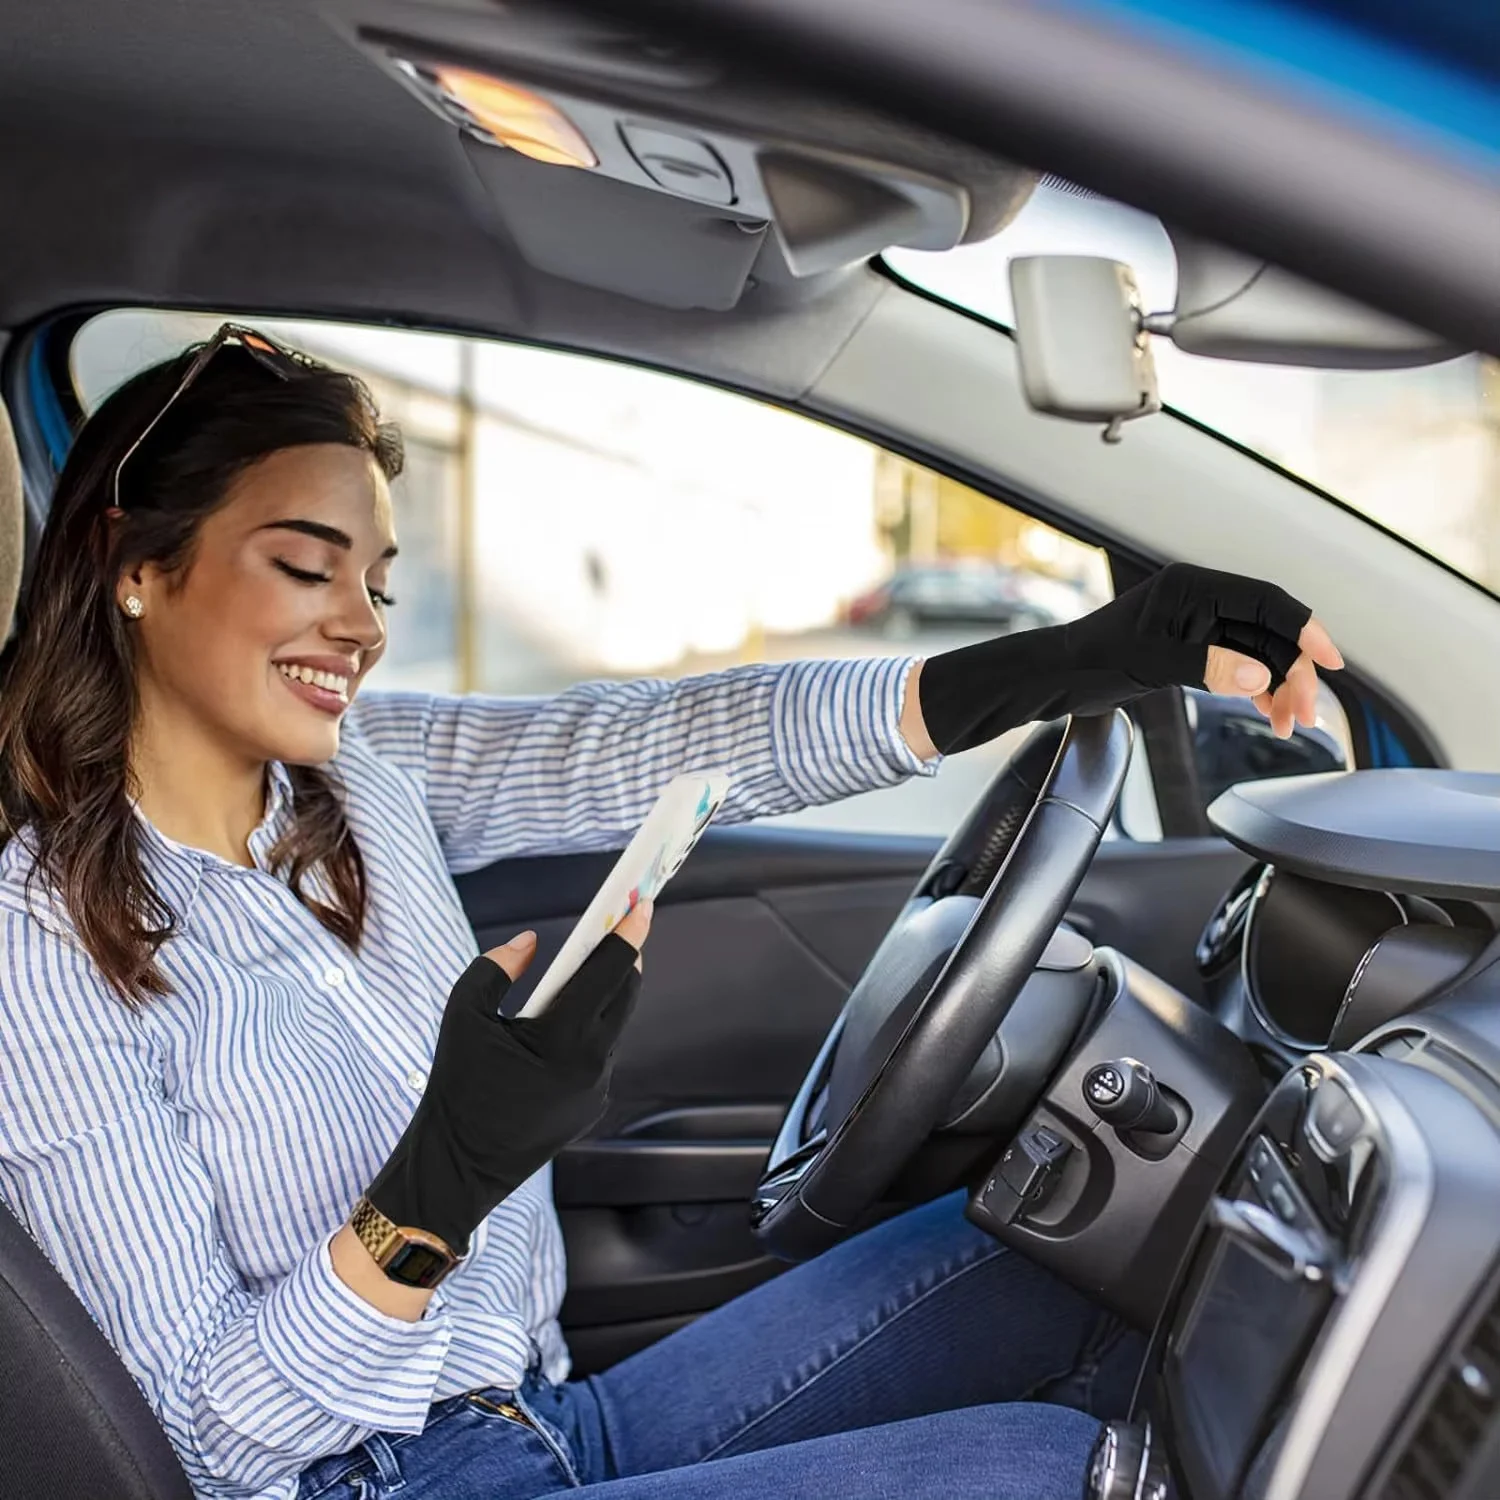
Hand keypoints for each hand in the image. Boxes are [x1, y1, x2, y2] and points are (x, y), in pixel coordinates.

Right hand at [365, 901, 651, 1255]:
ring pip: (613, 1028)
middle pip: (625, 996)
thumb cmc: (454, 1088)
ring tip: (585, 971)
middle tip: (616, 929)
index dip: (628, 934)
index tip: (644, 904)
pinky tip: (564, 1024)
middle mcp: (591, 1065)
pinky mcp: (591, 1109)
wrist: (455, 1168)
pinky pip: (598, 1058)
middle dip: (623, 961)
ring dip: (604, 998)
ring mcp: (596, 1091)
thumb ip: (496, 966)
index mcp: (564, 1038)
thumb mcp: (462, 1014)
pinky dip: (587, 1034)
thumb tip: (532, 943)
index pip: (609, 972)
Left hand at [914, 562, 1343, 755]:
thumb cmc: (1095, 659)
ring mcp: (1200, 623)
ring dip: (1278, 687)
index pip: (1267, 602)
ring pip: (1260, 652)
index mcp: (1194, 587)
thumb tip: (1259, 675)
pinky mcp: (1195, 647)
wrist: (1061, 674)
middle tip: (1302, 715)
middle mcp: (1202, 599)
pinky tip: (1268, 714)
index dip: (1306, 630)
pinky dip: (1257, 689)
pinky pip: (1241, 665)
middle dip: (1293, 673)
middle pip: (1270, 632)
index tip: (1331, 662)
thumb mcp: (1151, 662)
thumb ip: (1207, 667)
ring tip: (1286, 725)